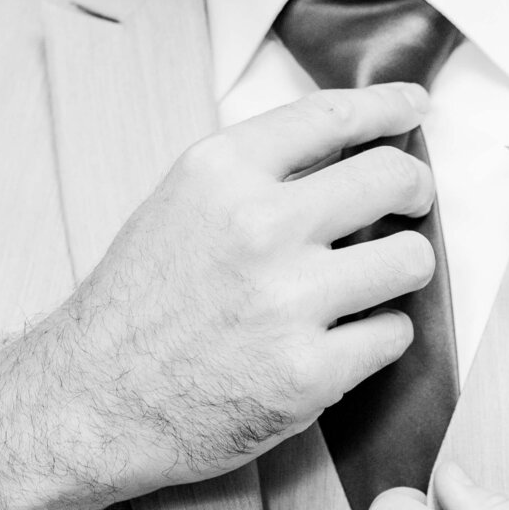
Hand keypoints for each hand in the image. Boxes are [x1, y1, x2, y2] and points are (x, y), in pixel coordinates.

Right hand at [0, 84, 434, 509]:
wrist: (93, 402)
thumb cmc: (140, 307)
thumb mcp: (182, 206)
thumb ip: (258, 174)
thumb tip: (352, 151)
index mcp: (222, 173)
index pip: (332, 115)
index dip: (388, 107)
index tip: (415, 108)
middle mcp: (258, 227)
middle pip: (393, 178)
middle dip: (416, 190)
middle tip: (412, 205)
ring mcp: (287, 303)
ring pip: (411, 259)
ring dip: (401, 270)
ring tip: (370, 283)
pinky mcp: (309, 373)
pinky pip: (394, 334)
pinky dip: (378, 337)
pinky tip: (341, 340)